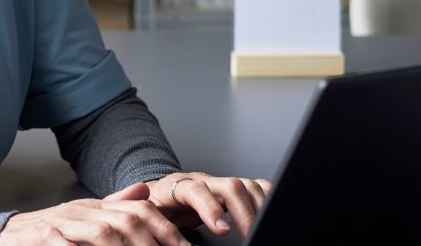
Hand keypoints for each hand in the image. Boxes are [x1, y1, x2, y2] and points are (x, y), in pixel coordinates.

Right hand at [0, 183, 191, 245]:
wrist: (5, 235)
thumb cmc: (48, 232)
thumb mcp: (84, 215)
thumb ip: (114, 204)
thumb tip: (144, 193)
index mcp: (96, 207)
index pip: (138, 209)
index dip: (164, 228)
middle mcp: (82, 212)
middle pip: (125, 221)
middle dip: (151, 242)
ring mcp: (62, 224)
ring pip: (102, 231)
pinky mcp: (41, 237)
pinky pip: (62, 241)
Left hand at [138, 172, 272, 237]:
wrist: (159, 194)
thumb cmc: (154, 207)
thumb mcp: (149, 215)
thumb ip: (158, 224)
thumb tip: (170, 240)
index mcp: (177, 186)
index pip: (196, 189)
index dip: (210, 208)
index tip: (222, 229)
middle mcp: (203, 180)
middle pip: (230, 185)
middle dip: (243, 212)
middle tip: (249, 235)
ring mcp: (219, 183)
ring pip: (246, 185)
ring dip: (258, 207)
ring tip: (261, 229)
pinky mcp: (232, 190)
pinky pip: (255, 187)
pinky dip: (267, 199)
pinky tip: (270, 213)